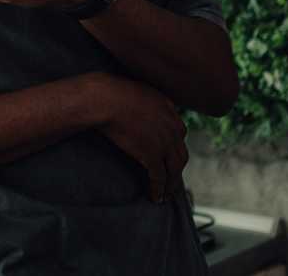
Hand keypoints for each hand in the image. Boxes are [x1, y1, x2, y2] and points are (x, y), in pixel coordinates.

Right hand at [95, 74, 188, 202]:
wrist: (106, 99)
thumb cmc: (114, 91)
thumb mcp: (138, 90)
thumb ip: (148, 101)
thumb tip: (143, 106)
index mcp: (169, 110)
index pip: (180, 133)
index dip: (175, 146)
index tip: (169, 155)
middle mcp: (172, 127)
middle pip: (181, 154)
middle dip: (177, 168)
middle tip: (172, 179)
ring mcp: (164, 142)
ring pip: (175, 169)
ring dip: (171, 183)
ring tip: (166, 194)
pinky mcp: (152, 155)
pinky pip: (159, 177)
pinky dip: (159, 189)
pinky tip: (155, 197)